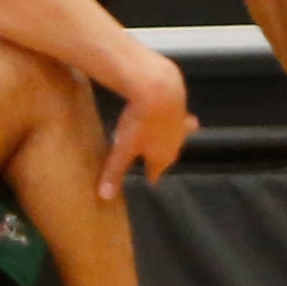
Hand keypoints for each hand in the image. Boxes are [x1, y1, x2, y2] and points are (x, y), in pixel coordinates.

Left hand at [99, 58, 197, 197]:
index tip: (151, 180)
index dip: (152, 175)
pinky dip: (173, 115)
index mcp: (162, 157)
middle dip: (161, 157)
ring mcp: (180, 124)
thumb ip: (114, 172)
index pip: (156, 171)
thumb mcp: (123, 149)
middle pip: (168, 153)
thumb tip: (105, 196)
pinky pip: (177, 114)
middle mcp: (176, 143)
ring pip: (178, 134)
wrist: (159, 89)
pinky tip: (170, 109)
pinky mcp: (181, 105)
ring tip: (174, 137)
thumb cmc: (141, 123)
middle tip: (156, 161)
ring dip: (173, 136)